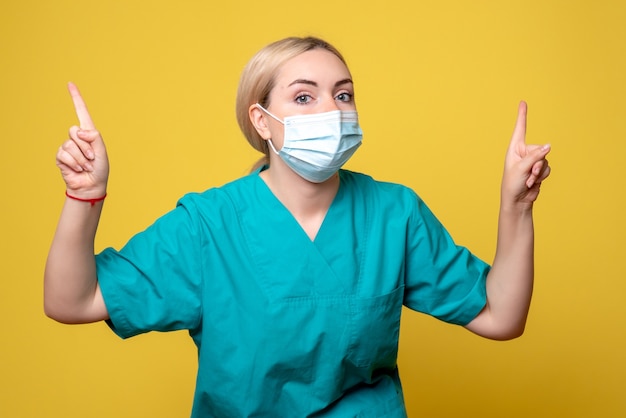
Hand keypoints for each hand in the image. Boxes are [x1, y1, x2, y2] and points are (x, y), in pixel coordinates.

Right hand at [56, 83, 108, 197]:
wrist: (91, 186)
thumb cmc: (99, 170)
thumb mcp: (102, 151)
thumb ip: (94, 137)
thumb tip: (78, 131)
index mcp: (89, 133)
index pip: (81, 112)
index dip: (76, 98)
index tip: (70, 83)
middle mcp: (77, 137)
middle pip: (74, 131)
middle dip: (85, 146)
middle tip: (92, 159)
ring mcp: (68, 146)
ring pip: (70, 145)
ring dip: (81, 158)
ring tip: (86, 166)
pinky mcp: (60, 156)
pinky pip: (64, 154)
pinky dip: (74, 163)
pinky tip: (78, 169)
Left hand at [501, 101, 550, 207]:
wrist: (517, 200)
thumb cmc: (512, 184)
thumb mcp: (521, 168)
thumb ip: (535, 156)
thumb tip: (549, 146)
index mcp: (514, 148)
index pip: (520, 129)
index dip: (522, 116)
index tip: (523, 103)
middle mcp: (524, 152)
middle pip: (540, 149)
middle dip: (537, 163)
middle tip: (528, 174)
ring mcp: (532, 160)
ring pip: (545, 160)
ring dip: (539, 172)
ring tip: (529, 180)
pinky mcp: (539, 169)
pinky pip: (547, 168)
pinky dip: (542, 176)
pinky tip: (533, 183)